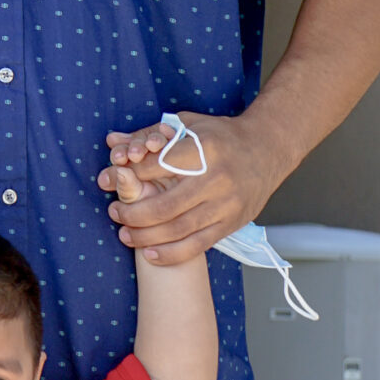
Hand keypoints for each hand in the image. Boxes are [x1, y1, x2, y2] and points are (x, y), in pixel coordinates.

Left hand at [98, 111, 281, 262]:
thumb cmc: (222, 136)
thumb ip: (148, 135)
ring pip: (178, 229)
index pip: (156, 167)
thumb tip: (112, 140)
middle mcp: (216, 179)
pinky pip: (197, 245)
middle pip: (165, 205)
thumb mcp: (188, 125)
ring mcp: (226, 204)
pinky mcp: (231, 223)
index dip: (129, 175)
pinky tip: (150, 254)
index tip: (111, 180)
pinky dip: (171, 254)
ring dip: (146, 236)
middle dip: (133, 214)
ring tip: (125, 234)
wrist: (269, 149)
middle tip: (114, 213)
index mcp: (203, 149)